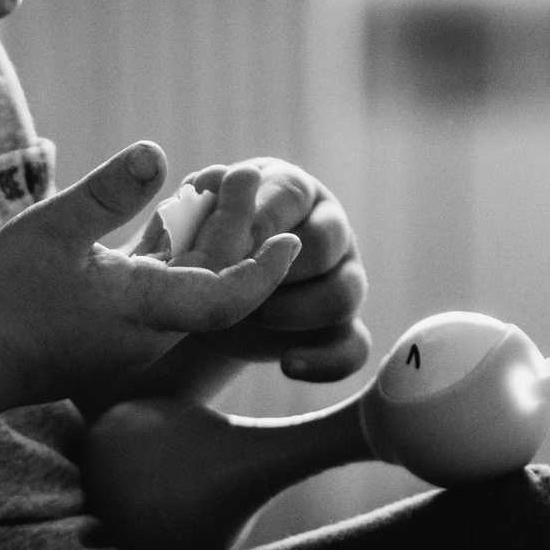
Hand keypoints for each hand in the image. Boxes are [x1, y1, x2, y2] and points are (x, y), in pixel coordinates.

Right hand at [0, 143, 299, 410]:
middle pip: (212, 281)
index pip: (227, 298)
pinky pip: (157, 293)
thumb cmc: (0, 297)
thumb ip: (108, 193)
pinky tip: (168, 218)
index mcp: (143, 311)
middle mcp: (147, 333)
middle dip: (236, 229)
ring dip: (204, 240)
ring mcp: (129, 338)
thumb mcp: (51, 230)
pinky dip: (172, 256)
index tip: (292, 240)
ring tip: (213, 186)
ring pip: (185, 287)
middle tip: (250, 173)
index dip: (263, 271)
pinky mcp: (109, 335)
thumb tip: (158, 151)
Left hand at [138, 158, 368, 382]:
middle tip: (231, 285)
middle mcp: (329, 229)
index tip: (224, 248)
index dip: (257, 222)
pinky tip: (288, 365)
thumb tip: (210, 184)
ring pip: (344, 294)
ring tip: (247, 317)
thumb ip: (201, 199)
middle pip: (326, 242)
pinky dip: (326, 361)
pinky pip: (355, 348)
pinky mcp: (344, 328)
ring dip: (292, 312)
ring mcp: (344, 278)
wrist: (207, 295)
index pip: (292, 194)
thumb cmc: (199, 243)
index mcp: (293, 189)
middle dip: (274, 270)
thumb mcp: (194, 217)